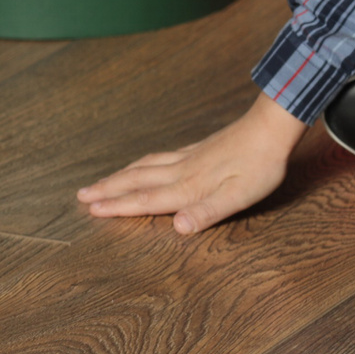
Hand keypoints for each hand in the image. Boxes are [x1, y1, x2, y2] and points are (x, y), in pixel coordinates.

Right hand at [77, 93, 307, 233]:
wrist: (274, 125)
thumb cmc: (262, 164)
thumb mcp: (241, 195)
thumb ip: (208, 211)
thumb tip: (177, 228)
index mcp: (189, 187)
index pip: (147, 199)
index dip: (119, 206)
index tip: (91, 210)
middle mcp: (183, 170)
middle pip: (138, 180)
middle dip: (109, 189)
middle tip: (80, 195)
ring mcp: (191, 156)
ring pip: (147, 166)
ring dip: (121, 175)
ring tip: (102, 180)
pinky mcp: (201, 147)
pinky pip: (162, 156)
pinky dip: (144, 161)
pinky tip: (146, 161)